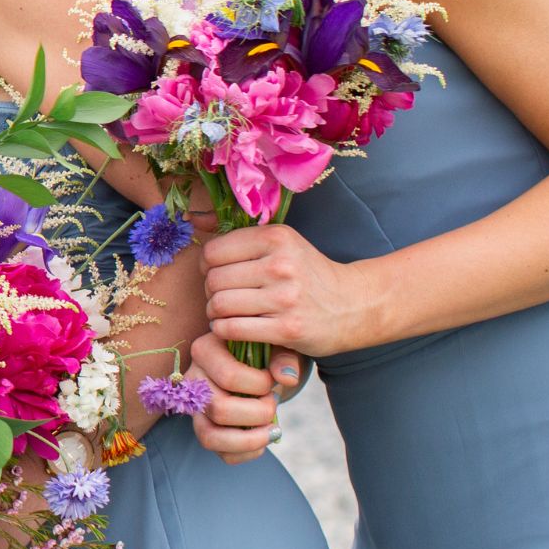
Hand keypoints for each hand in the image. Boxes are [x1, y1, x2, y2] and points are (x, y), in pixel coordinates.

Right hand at [186, 333, 300, 464]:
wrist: (258, 364)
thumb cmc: (265, 351)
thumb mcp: (277, 346)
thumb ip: (284, 357)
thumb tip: (287, 378)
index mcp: (205, 350)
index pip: (229, 377)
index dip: (260, 384)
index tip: (273, 379)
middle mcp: (191, 380)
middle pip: (219, 409)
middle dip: (259, 412)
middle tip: (273, 401)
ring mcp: (194, 408)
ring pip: (210, 436)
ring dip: (250, 439)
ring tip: (272, 429)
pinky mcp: (205, 428)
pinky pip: (220, 452)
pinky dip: (248, 452)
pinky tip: (264, 437)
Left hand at [202, 223, 383, 356]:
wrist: (355, 305)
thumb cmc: (309, 274)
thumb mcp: (281, 243)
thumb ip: (238, 234)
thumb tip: (193, 218)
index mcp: (277, 238)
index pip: (213, 252)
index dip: (208, 266)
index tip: (220, 274)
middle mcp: (281, 265)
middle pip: (214, 280)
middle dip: (211, 292)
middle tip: (224, 298)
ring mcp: (285, 298)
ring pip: (219, 305)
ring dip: (216, 314)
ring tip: (228, 313)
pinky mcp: (287, 329)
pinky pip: (231, 329)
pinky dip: (224, 331)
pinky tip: (234, 328)